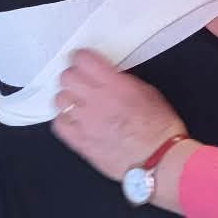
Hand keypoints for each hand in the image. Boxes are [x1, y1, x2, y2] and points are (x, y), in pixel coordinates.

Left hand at [52, 50, 187, 183]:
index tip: (83, 60)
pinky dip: (63, 119)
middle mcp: (96, 100)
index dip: (82, 57)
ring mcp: (85, 122)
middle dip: (73, 75)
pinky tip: (74, 120)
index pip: (83, 59)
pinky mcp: (80, 142)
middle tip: (80, 80)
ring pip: (59, 99)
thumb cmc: (159, 128)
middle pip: (67, 77)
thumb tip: (108, 77)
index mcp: (114, 85)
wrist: (158, 159)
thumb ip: (122, 81)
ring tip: (77, 102)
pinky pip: (58, 125)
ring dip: (67, 97)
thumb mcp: (147, 91)